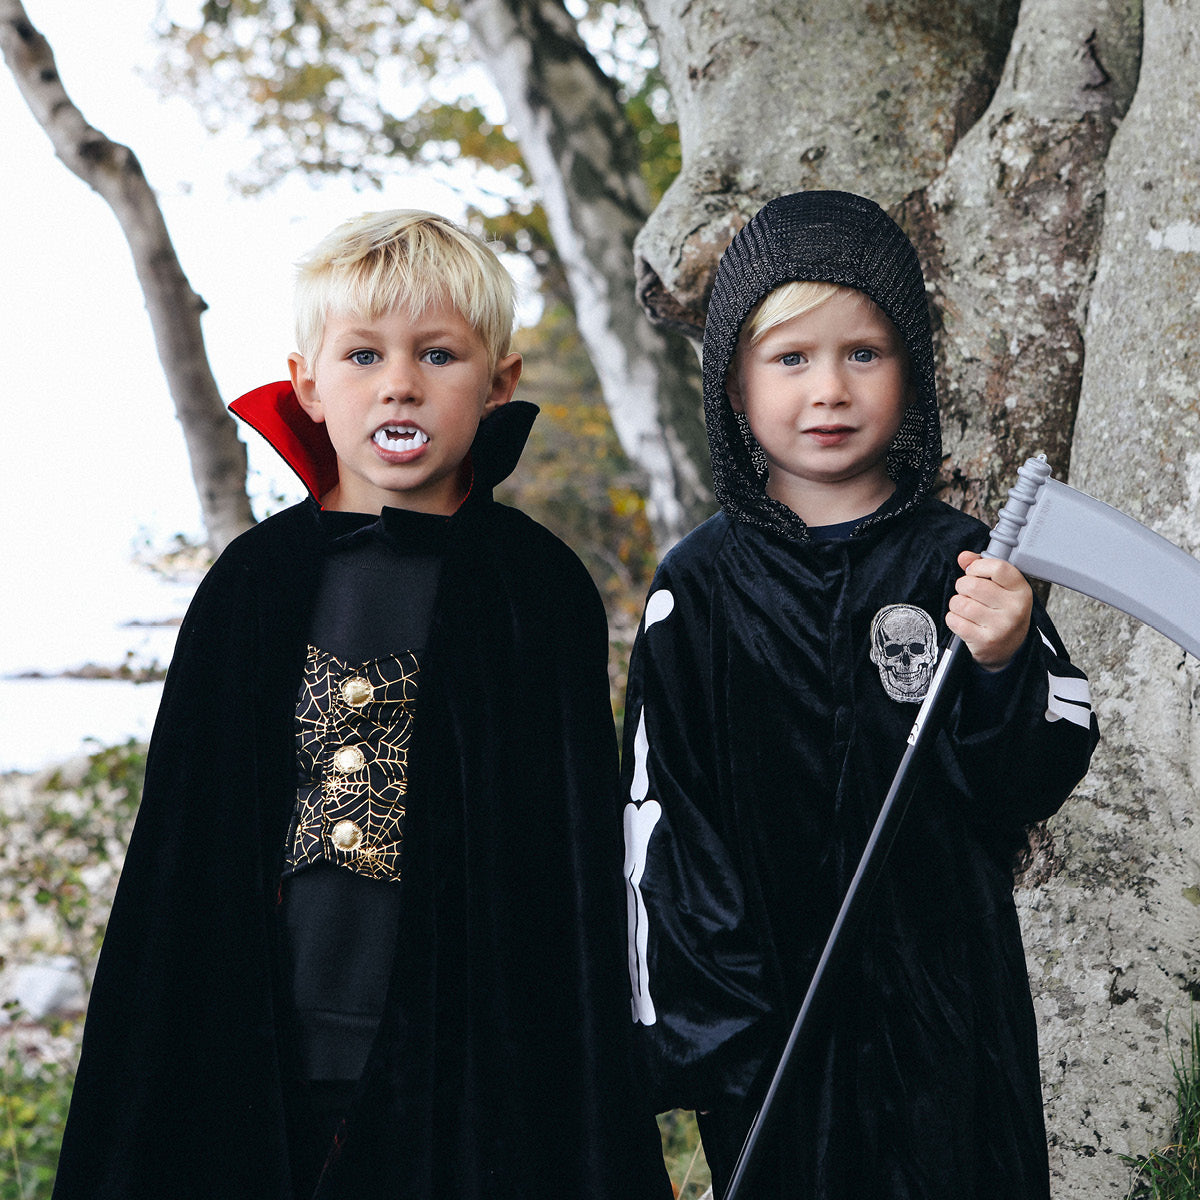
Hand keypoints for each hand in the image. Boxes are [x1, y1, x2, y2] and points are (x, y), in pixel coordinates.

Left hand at [946, 551, 1032, 670]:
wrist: (1010, 649)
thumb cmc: (1003, 613)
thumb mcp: (1002, 588)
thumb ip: (983, 567)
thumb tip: (964, 557)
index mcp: (1021, 590)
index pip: (997, 567)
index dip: (977, 567)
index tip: (974, 572)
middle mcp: (1015, 608)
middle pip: (972, 585)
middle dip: (963, 586)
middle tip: (968, 594)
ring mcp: (1001, 626)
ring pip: (960, 603)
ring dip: (957, 604)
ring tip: (967, 609)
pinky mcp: (984, 640)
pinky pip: (954, 620)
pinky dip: (953, 618)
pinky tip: (964, 621)